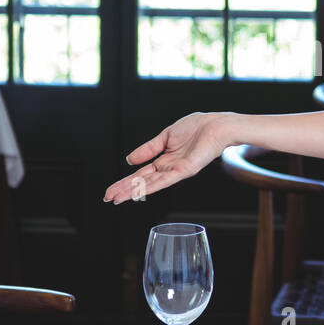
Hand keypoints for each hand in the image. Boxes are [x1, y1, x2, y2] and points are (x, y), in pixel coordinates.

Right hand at [103, 112, 230, 204]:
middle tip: (107, 198)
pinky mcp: (185, 170)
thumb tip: (129, 159)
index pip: (140, 173)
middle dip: (124, 189)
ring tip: (117, 198)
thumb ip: (148, 149)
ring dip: (132, 191)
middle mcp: (169, 168)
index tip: (111, 189)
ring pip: (150, 184)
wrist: (216, 125)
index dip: (125, 181)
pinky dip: (149, 186)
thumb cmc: (197, 127)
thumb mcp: (166, 136)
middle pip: (142, 181)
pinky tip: (137, 192)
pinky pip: (164, 180)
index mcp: (164, 159)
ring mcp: (176, 171)